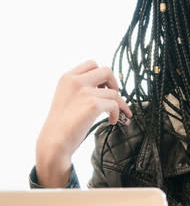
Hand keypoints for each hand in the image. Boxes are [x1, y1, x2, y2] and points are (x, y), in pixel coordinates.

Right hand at [35, 60, 131, 186]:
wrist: (54, 141)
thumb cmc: (62, 123)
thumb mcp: (66, 97)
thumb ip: (81, 87)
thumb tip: (106, 86)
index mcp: (67, 78)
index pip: (91, 64)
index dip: (102, 74)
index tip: (104, 87)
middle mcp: (75, 81)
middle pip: (106, 70)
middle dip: (115, 83)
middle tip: (114, 96)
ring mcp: (85, 92)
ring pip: (114, 92)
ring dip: (120, 104)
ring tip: (114, 115)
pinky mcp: (93, 104)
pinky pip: (116, 105)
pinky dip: (117, 114)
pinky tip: (111, 121)